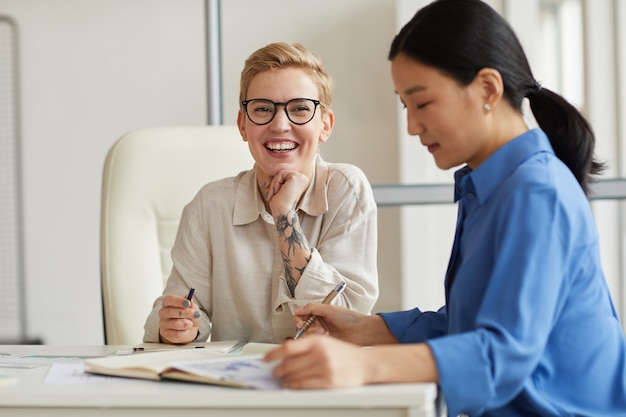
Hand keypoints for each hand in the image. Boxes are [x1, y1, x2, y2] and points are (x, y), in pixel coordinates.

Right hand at [158, 294, 199, 343]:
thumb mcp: (193, 309)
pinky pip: (176, 334)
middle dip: (184, 312)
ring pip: (174, 323)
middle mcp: (163, 312)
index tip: (188, 303)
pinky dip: (184, 332)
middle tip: (193, 314)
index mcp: (168, 303)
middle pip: (170, 311)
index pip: (169, 299)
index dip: (178, 301)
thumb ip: (192, 306)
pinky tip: (186, 330)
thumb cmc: (189, 317)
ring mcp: (163, 323)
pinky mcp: (165, 333)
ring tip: (190, 324)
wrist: (189, 330)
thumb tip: (190, 301)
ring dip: (186, 323)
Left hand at [264, 170, 309, 214]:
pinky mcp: (295, 177)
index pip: (284, 174)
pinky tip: (277, 192)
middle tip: (268, 194)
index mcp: (300, 181)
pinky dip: (275, 183)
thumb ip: (279, 178)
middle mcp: (303, 178)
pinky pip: (280, 173)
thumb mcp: (279, 187)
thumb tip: (270, 167)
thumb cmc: (280, 203)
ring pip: (280, 173)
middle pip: (282, 172)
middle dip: (273, 182)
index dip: (274, 181)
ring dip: (273, 184)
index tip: (266, 188)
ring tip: (272, 195)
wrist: (283, 212)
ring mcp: (300, 177)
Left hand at [265, 335, 439, 388]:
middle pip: (289, 364)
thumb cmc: (344, 353)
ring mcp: (324, 368)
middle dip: (278, 370)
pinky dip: (294, 386)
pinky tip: (292, 385)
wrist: (365, 364)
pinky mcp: (328, 382)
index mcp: (317, 341)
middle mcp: (320, 354)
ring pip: (294, 376)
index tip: (266, 358)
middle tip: (274, 372)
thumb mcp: (325, 342)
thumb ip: (306, 346)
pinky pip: (304, 386)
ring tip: (283, 379)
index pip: (288, 347)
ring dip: (285, 380)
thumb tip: (283, 354)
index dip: (273, 354)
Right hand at [294, 303, 393, 345]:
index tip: (300, 323)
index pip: (302, 315)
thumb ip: (312, 308)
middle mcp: (319, 323)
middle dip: (308, 328)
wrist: (361, 331)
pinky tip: (327, 338)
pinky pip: (315, 343)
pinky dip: (319, 340)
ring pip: (308, 336)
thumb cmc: (349, 318)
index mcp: (319, 313)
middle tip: (316, 328)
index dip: (299, 319)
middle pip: (303, 327)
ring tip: (324, 333)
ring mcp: (322, 334)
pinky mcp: (325, 343)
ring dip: (314, 334)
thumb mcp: (329, 309)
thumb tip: (298, 309)